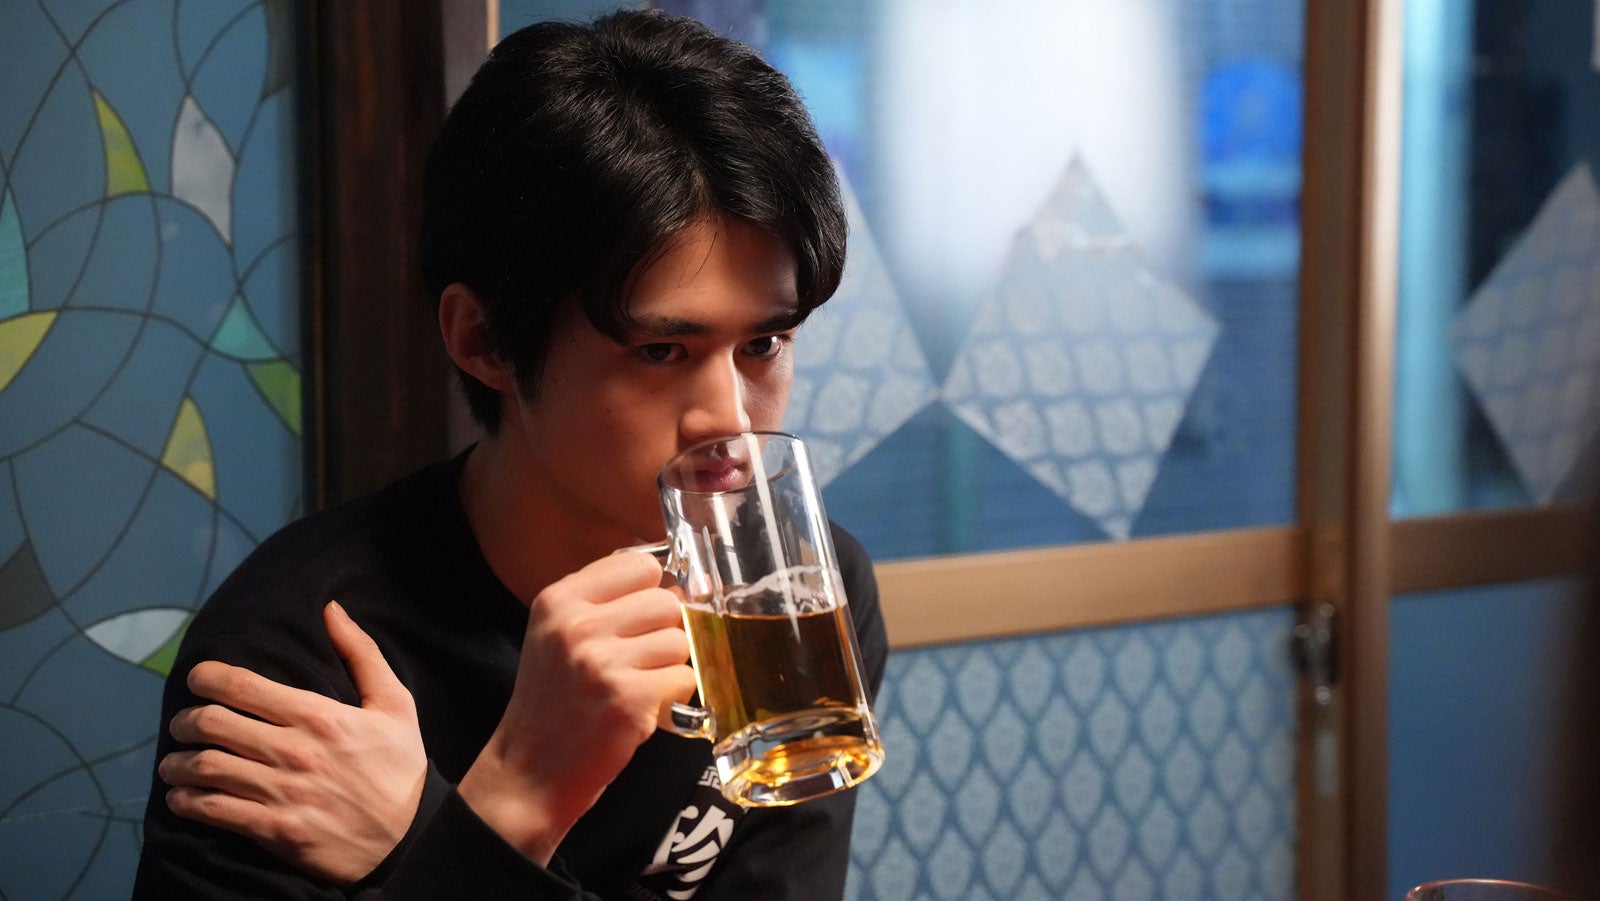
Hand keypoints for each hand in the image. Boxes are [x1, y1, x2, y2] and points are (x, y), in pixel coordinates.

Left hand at [160, 601, 426, 884]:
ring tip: (174, 762)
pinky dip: (186, 802)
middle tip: (183, 723)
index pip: (243, 686)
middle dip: (186, 720)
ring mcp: (283, 793)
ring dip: (178, 763)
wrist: (411, 836)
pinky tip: (181, 797)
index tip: (197, 678)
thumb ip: (361, 653)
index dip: (207, 677)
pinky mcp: (275, 831)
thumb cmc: (400, 766)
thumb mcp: (395, 704)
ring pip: (206, 768)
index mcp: (320, 716)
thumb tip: (330, 610)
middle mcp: (295, 751)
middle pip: (214, 724)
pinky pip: (214, 810)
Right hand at [458, 551, 694, 864]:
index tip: (647, 615)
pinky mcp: (627, 700)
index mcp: (559, 600)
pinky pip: (684, 679)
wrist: (528, 774)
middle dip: (666, 631)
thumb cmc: (553, 704)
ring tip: (639, 686)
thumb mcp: (556, 636)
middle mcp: (578, 625)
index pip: (639, 564)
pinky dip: (674, 698)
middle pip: (666, 601)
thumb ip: (605, 603)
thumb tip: (676, 582)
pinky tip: (644, 709)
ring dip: (670, 666)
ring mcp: (602, 663)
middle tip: (643, 660)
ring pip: (680, 639)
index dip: (652, 590)